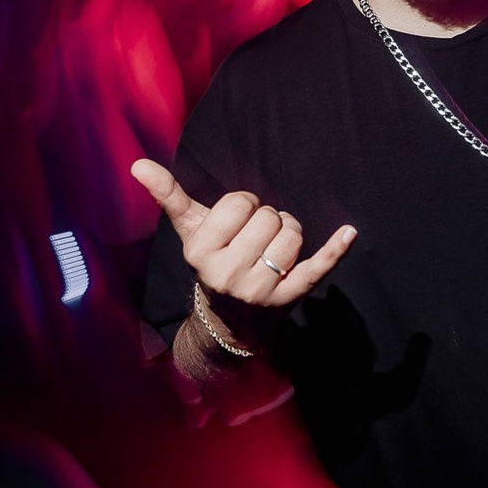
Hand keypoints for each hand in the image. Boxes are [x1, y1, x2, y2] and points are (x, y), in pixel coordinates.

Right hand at [130, 159, 356, 334]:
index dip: (245, 205)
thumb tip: (138, 165)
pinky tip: (349, 233)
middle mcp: (227, 274)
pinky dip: (335, 250)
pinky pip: (317, 268)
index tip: (238, 222)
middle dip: (269, 219)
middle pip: (269, 217)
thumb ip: (169, 196)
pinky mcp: (290, 299)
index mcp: (200, 253)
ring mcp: (259, 290)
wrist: (230, 322)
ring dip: (290, 234)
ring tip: (274, 250)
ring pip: (293, 235)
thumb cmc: (212, 261)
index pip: (240, 203)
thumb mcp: (191, 231)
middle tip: (256, 239)